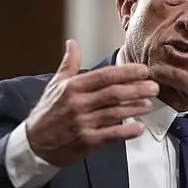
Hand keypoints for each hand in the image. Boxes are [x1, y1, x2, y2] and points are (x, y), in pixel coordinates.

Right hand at [25, 39, 157, 166]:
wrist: (34, 145)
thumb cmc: (47, 113)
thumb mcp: (55, 85)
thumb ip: (69, 64)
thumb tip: (72, 43)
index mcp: (73, 87)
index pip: (105, 76)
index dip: (126, 72)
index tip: (143, 70)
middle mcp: (78, 104)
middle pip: (114, 93)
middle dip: (137, 89)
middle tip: (154, 87)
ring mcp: (83, 123)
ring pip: (115, 113)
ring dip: (135, 108)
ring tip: (149, 104)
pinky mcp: (86, 142)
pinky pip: (110, 135)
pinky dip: (126, 132)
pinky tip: (138, 128)